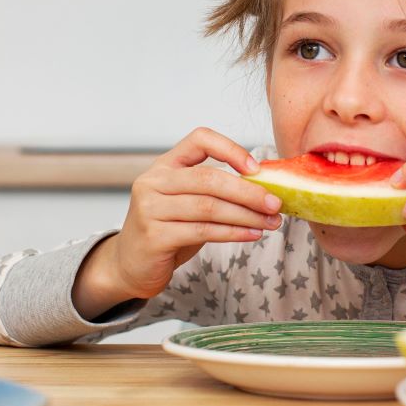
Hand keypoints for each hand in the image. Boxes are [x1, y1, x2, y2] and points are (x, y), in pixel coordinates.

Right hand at [72, 128, 281, 318]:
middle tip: (275, 202)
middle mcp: (153, 182)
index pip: (199, 139)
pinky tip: (252, 234)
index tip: (257, 169)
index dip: (230, 149)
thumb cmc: (168, 230)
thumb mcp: (188, 202)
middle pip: (209, 178)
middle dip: (248, 191)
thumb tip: (266, 188)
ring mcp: (150, 209)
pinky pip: (202, 231)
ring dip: (246, 215)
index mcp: (165, 165)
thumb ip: (215, 191)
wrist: (131, 265)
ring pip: (209, 207)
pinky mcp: (154, 236)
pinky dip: (233, 233)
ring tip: (270, 222)